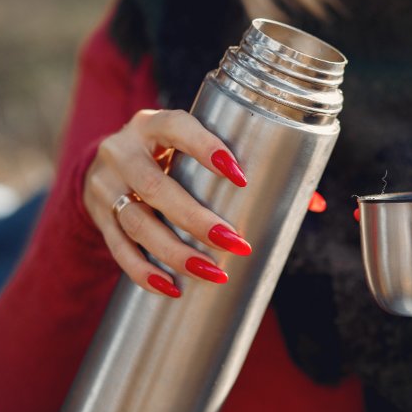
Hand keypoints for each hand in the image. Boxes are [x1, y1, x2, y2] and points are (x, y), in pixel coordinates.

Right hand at [83, 109, 250, 297]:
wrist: (103, 164)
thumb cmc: (165, 153)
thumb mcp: (186, 143)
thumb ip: (240, 164)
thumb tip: (312, 203)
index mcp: (152, 125)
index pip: (177, 127)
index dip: (206, 148)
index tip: (240, 177)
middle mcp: (123, 151)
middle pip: (155, 187)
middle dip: (195, 219)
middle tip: (234, 242)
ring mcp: (106, 185)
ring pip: (137, 222)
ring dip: (175, 252)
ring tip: (212, 272)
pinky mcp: (99, 216)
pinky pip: (118, 248)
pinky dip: (143, 271)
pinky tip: (171, 287)